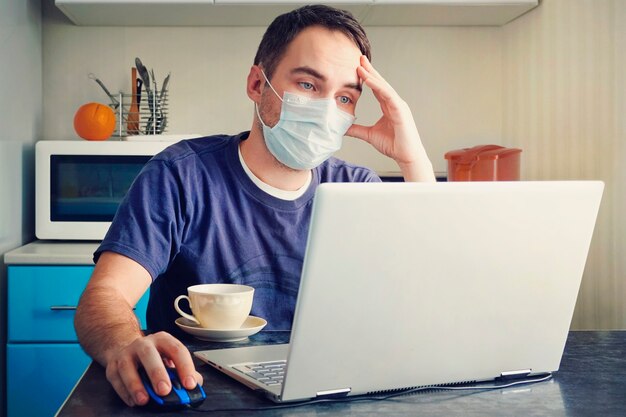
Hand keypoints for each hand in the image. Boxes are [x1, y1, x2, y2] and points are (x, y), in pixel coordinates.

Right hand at [104, 332, 202, 406]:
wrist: (124, 347)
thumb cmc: (153, 356)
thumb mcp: (170, 358)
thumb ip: (183, 370)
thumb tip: (196, 383)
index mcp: (163, 340)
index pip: (176, 350)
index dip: (185, 367)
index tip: (190, 384)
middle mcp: (144, 344)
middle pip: (149, 354)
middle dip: (157, 373)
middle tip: (165, 391)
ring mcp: (126, 353)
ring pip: (127, 366)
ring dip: (136, 385)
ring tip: (144, 400)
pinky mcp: (112, 366)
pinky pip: (116, 379)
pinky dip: (124, 392)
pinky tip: (133, 401)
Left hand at [346, 56, 434, 181]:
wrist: (407, 156)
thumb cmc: (394, 145)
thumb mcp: (370, 135)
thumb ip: (357, 130)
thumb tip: (343, 128)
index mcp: (389, 107)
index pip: (376, 88)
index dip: (367, 78)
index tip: (357, 68)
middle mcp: (394, 103)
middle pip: (380, 83)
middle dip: (369, 70)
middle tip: (359, 58)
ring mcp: (399, 105)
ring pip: (383, 86)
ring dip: (372, 75)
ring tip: (360, 65)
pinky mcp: (400, 110)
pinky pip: (387, 95)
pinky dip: (377, 86)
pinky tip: (368, 79)